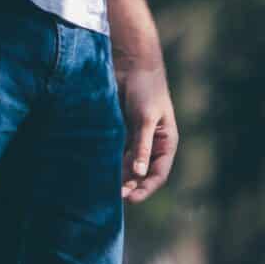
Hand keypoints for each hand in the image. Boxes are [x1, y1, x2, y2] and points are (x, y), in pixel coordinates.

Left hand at [117, 62, 178, 201]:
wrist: (131, 64)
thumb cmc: (146, 89)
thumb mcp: (145, 119)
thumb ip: (142, 146)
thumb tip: (139, 174)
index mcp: (166, 143)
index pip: (158, 174)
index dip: (146, 189)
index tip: (130, 199)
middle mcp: (151, 144)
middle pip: (141, 173)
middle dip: (129, 185)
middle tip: (113, 196)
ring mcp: (135, 139)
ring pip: (127, 165)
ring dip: (117, 176)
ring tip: (103, 186)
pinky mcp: (120, 131)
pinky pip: (115, 153)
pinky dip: (108, 162)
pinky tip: (98, 169)